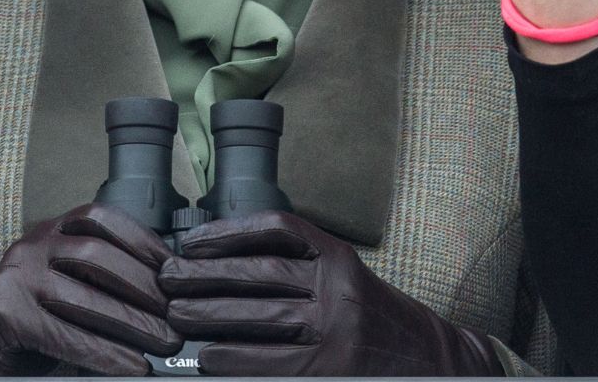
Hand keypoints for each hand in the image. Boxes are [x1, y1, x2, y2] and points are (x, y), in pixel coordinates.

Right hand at [0, 203, 180, 375]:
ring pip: (82, 295)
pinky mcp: (4, 313)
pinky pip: (63, 333)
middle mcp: (29, 245)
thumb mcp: (68, 290)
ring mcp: (14, 276)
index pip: (101, 219)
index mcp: (49, 231)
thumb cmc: (30, 326)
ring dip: (131, 324)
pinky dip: (102, 353)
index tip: (175, 272)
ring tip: (163, 346)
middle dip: (144, 289)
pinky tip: (130, 367)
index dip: (143, 242)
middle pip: (96, 257)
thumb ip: (102, 281)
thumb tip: (167, 294)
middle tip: (176, 321)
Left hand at [160, 210, 506, 375]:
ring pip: (257, 317)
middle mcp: (337, 289)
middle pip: (257, 273)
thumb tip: (222, 266)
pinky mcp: (327, 373)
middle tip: (166, 277)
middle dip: (203, 274)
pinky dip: (232, 360)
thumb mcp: (346, 279)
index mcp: (339, 257)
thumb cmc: (377, 323)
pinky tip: (210, 358)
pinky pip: (267, 364)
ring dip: (207, 316)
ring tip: (176, 314)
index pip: (275, 230)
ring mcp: (333, 333)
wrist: (431, 364)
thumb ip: (299, 268)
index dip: (226, 231)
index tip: (191, 239)